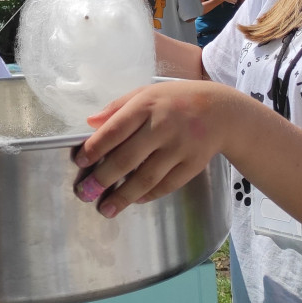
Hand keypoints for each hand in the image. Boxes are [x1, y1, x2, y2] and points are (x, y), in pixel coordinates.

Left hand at [73, 79, 227, 218]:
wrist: (221, 111)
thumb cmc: (175, 100)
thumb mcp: (146, 93)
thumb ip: (118, 107)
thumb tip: (90, 122)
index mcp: (147, 105)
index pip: (115, 129)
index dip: (95, 147)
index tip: (79, 161)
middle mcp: (162, 126)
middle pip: (127, 158)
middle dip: (103, 178)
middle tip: (85, 192)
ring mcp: (179, 147)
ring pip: (146, 177)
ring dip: (123, 196)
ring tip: (106, 209)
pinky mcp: (193, 165)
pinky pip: (167, 184)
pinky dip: (149, 194)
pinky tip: (135, 200)